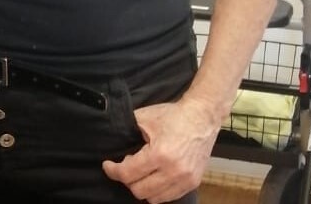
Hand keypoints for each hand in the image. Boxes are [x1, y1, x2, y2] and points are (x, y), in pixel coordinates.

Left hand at [101, 96, 219, 202]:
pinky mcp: (193, 182)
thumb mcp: (144, 117)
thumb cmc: (173, 116)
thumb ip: (127, 131)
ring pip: (154, 198)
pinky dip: (157, 191)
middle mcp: (173, 171)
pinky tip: (153, 177)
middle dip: (126, 180)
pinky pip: (169, 197)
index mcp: (159, 154)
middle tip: (125, 166)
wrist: (202, 116)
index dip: (113, 171)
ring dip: (142, 187)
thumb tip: (113, 140)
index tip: (108, 165)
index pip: (128, 174)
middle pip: (139, 191)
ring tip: (140, 172)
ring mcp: (185, 179)